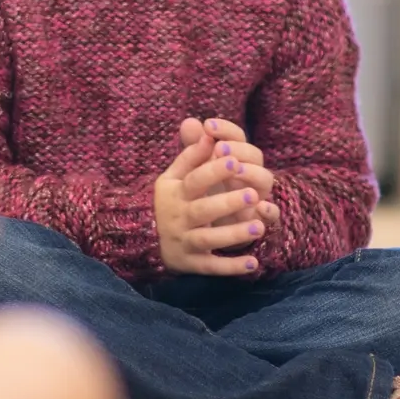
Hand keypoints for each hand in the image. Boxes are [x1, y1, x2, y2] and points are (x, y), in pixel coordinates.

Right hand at [154, 121, 276, 275]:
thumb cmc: (168, 200)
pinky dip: (231, 267)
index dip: (213, 170)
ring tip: (258, 226)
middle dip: (228, 202)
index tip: (233, 160)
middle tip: (253, 194)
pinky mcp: (192, 263)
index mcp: (176, 192)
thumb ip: (191, 155)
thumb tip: (206, 130)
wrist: (141, 238)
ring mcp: (185, 242)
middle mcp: (179, 217)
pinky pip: (212, 267)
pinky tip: (253, 264)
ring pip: (209, 239)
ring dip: (233, 234)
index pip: (194, 180)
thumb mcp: (172, 176)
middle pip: (203, 210)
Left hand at [179, 118, 279, 233]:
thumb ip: (194, 148)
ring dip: (252, 173)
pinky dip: (270, 210)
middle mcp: (249, 173)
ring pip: (265, 179)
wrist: (209, 228)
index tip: (207, 125)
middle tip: (219, 148)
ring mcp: (257, 195)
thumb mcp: (196, 171)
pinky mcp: (259, 218)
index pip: (237, 136)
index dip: (225, 129)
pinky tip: (261, 208)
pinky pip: (272, 213)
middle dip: (237, 149)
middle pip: (254, 154)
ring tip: (236, 170)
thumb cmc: (205, 192)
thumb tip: (188, 122)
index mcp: (234, 157)